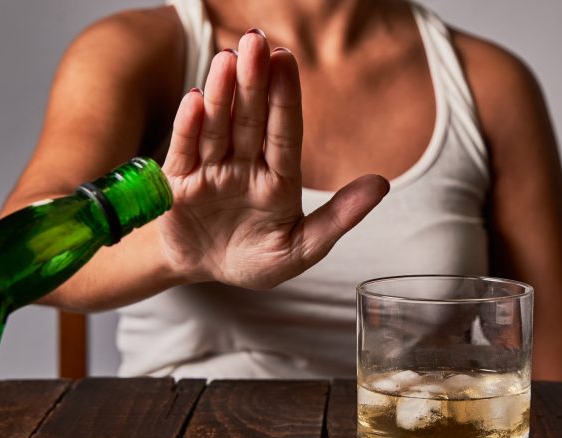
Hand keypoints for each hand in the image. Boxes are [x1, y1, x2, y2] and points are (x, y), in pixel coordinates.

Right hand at [160, 30, 388, 288]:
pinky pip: (184, 151)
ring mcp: (211, 170)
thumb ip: (339, 217)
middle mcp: (245, 165)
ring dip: (221, 93)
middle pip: (250, 119)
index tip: (286, 60)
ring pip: (217, 126)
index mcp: (279, 177)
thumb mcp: (302, 247)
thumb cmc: (254, 259)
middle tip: (257, 41)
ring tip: (227, 59)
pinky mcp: (178, 182)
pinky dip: (188, 126)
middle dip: (254, 81)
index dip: (285, 97)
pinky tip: (195, 99)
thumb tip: (382, 184)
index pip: (284, 132)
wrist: (204, 272)